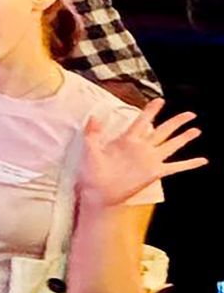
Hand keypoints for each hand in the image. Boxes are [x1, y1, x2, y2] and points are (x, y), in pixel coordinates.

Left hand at [77, 99, 205, 207]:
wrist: (98, 192)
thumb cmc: (92, 171)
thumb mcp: (90, 149)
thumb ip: (92, 132)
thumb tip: (94, 116)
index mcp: (127, 140)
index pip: (142, 121)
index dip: (151, 110)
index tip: (160, 100)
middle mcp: (142, 148)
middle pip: (163, 130)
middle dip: (176, 122)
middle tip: (189, 114)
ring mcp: (150, 160)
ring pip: (171, 145)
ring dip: (184, 138)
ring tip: (196, 130)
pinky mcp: (155, 172)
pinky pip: (175, 166)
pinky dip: (189, 164)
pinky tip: (202, 160)